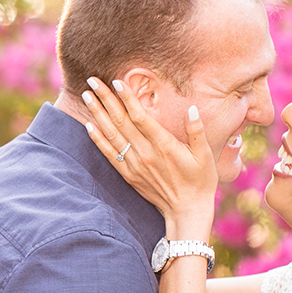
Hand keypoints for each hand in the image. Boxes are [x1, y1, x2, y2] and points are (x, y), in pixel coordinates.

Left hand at [82, 77, 217, 235]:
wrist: (187, 212)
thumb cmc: (200, 181)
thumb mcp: (205, 155)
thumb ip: (197, 131)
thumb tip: (192, 109)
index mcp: (164, 145)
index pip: (140, 117)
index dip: (127, 98)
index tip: (116, 81)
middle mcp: (146, 153)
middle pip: (121, 121)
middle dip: (106, 99)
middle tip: (93, 80)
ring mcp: (135, 165)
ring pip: (112, 135)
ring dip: (98, 114)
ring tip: (87, 96)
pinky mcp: (129, 175)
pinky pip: (110, 154)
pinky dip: (98, 139)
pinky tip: (89, 125)